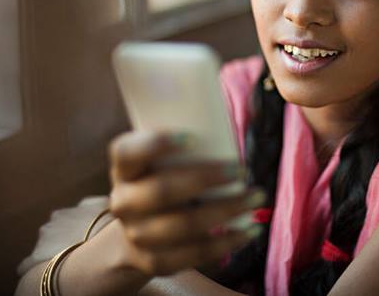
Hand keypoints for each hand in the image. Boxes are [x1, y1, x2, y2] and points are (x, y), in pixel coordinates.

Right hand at [108, 131, 264, 276]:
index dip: (156, 144)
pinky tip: (249, 231)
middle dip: (207, 178)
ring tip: (255, 197)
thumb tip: (246, 117)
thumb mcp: (159, 162)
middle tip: (242, 168)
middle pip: (162, 191)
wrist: (134, 234)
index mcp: (124, 169)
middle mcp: (123, 202)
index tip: (192, 137)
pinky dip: (226, 242)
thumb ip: (187, 145)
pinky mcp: (154, 260)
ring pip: (183, 225)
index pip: (127, 152)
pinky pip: (193, 254)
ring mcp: (137, 234)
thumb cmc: (161, 181)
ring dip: (226, 210)